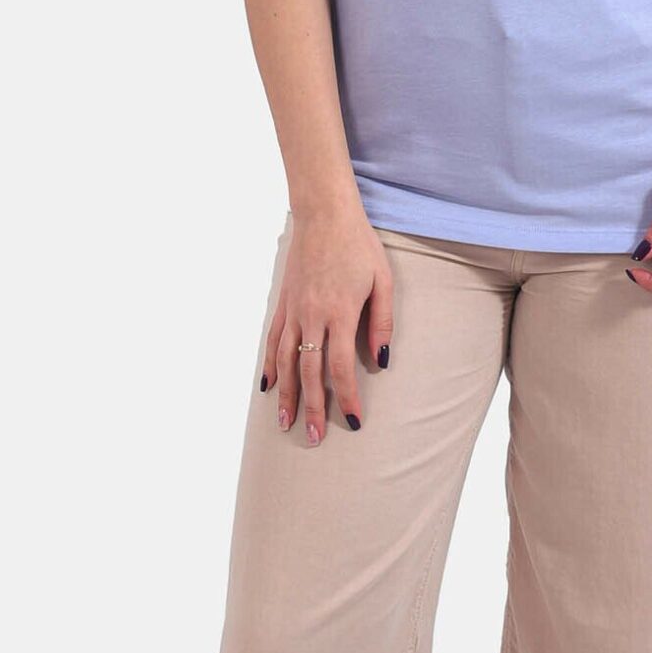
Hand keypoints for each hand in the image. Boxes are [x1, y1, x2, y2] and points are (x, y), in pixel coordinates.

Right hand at [261, 201, 393, 443]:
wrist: (324, 214)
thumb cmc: (359, 245)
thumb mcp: (382, 281)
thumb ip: (380, 323)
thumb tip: (382, 361)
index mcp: (339, 313)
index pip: (340, 367)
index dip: (347, 398)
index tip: (353, 421)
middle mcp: (311, 316)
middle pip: (310, 373)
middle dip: (312, 408)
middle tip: (313, 438)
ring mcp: (293, 311)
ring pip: (285, 362)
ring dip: (286, 395)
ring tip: (285, 423)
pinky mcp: (283, 303)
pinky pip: (273, 341)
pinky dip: (270, 366)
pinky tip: (269, 387)